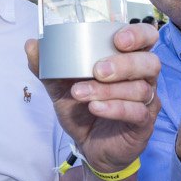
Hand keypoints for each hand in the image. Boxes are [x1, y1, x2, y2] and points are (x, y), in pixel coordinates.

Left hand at [25, 23, 160, 172]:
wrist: (87, 146)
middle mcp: (141, 77)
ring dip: (108, 90)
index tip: (118, 39)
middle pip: (149, 62)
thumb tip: (31, 44)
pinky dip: (115, 108)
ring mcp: (146, 100)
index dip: (138, 34)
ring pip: (140, 88)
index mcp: (126, 59)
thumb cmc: (81, 109)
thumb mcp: (60, 87)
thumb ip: (47, 67)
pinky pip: (137, 112)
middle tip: (97, 70)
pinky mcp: (143, 123)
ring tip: (81, 93)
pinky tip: (96, 108)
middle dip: (123, 64)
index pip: (146, 37)